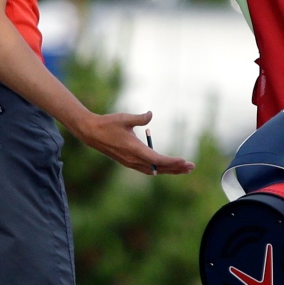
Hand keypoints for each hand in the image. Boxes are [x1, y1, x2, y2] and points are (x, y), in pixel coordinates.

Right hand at [75, 111, 194, 174]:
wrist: (91, 133)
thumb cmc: (108, 124)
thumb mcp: (125, 118)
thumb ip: (140, 118)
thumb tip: (150, 114)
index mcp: (134, 149)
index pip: (157, 159)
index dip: (171, 161)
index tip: (184, 161)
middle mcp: (133, 159)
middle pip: (159, 168)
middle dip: (177, 168)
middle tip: (192, 167)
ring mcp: (131, 163)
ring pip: (155, 170)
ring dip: (170, 170)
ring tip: (184, 169)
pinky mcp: (129, 162)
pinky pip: (148, 169)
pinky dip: (160, 168)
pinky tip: (168, 167)